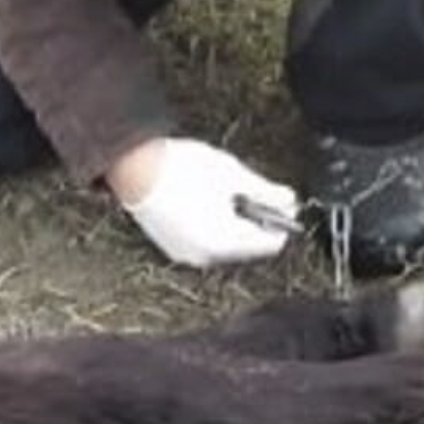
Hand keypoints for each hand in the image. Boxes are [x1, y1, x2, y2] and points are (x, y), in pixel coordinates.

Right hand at [109, 138, 298, 268]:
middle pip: (248, 246)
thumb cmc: (180, 168)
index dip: (280, 220)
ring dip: (234, 224)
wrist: (135, 166)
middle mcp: (205, 257)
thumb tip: (288, 200)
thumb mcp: (232, 174)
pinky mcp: (173, 246)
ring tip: (226, 193)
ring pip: (226, 245)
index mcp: (223, 242)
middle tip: (252, 191)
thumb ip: (265, 192)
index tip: (281, 201)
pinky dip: (214, 227)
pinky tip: (207, 202)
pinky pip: (205, 243)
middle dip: (255, 221)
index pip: (270, 243)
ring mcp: (186, 254)